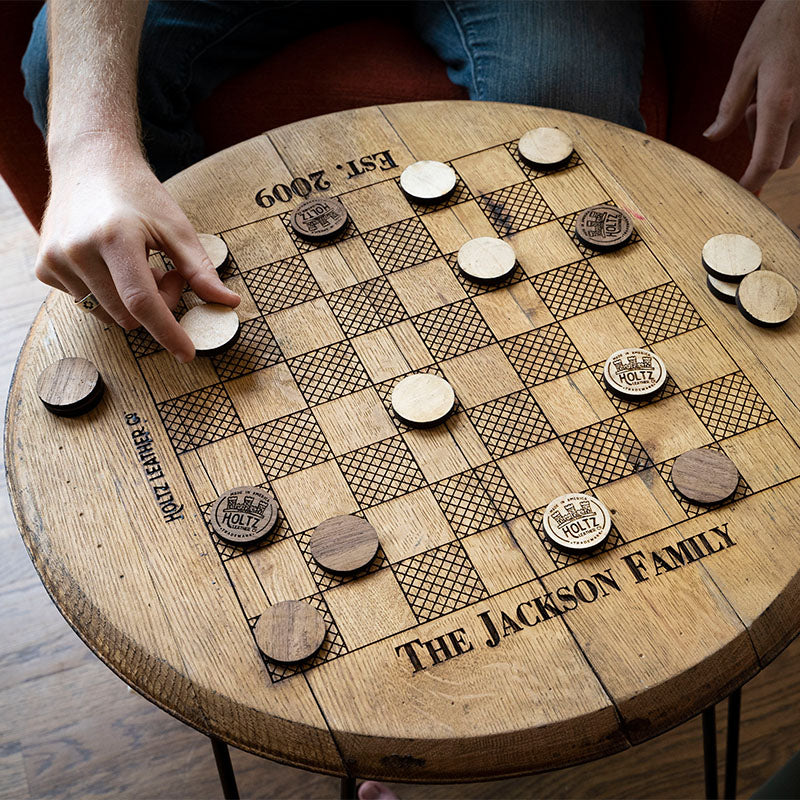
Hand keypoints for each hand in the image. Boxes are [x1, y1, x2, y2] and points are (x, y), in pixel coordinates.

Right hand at [35, 135, 239, 361]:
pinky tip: (112, 264)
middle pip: (129, 315)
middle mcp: (77, 251)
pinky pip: (87, 304)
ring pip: (109, 315)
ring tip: (139, 265)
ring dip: (132, 301)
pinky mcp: (45, 268)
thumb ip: (200, 270)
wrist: (90, 163)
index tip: (188, 353)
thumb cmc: (138, 194)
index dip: (167, 332)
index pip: (142, 302)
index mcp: (114, 238)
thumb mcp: (176, 228)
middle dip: (156, 304)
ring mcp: (56, 261)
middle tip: (166, 272)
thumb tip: (229, 303)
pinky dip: (108, 294)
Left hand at [704, 0, 799, 192]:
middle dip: (763, 149)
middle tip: (751, 111)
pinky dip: (791, 121)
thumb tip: (712, 137)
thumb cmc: (778, 26)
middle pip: (783, 158)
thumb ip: (729, 106)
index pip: (767, 161)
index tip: (740, 195)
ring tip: (767, 95)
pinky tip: (786, 91)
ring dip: (778, 134)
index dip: (752, 183)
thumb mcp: (744, 64)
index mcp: (780, 105)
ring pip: (796, 144)